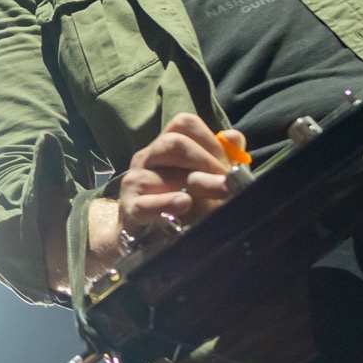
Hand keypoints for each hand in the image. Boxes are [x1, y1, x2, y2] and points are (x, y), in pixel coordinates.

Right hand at [119, 113, 244, 229]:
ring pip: (159, 173)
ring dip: (194, 183)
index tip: (227, 163)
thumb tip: (232, 136)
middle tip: (226, 182)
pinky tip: (184, 203)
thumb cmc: (187, 201)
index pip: (184, 124)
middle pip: (173, 143)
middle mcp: (148, 157)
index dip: (210, 140)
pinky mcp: (130, 208)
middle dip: (205, 161)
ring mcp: (135, 181)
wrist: (155, 238)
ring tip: (217, 193)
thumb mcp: (209, 177)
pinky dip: (166, 203)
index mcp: (166, 144)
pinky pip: (144, 203)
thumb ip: (225, 156)